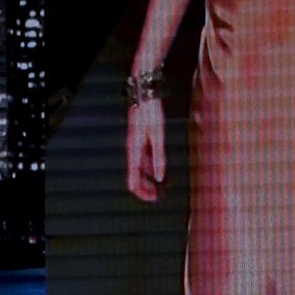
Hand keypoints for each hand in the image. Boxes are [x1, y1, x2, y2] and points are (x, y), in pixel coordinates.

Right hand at [120, 85, 167, 200]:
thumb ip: (159, 157)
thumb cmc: (151, 114)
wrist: (145, 95)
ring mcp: (135, 147)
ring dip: (148, 180)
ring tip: (161, 187)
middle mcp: (132, 152)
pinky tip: (159, 172)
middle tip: (159, 196)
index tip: (153, 199)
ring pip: (139, 171)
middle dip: (146, 189)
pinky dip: (150, 169)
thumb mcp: (158, 136)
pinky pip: (143, 161)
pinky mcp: (139, 142)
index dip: (141, 193)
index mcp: (134, 152)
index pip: (132, 181)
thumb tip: (160, 178)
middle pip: (134, 179)